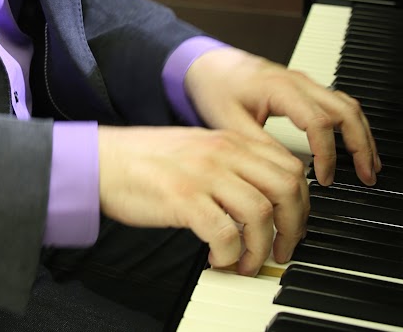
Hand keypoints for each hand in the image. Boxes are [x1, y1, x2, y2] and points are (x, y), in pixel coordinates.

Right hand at [97, 125, 308, 274]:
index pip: (288, 165)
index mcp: (227, 139)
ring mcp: (203, 174)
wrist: (101, 160)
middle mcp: (221, 152)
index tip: (292, 224)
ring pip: (261, 214)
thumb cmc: (143, 159)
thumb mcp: (196, 148)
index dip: (300, 201)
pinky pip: (226, 235)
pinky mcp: (183, 198)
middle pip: (286, 188)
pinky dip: (230, 256)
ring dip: (261, 249)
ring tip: (246, 263)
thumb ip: (230, 162)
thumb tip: (263, 194)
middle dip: (293, 227)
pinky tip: (218, 259)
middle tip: (281, 250)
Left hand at [183, 48, 380, 186]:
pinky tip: (355, 146)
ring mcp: (303, 83)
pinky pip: (338, 103)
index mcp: (280, 88)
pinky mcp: (303, 88)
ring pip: (347, 105)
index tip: (325, 179)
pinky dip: (352, 125)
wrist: (208, 65)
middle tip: (367, 176)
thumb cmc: (216, 88)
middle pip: (346, 110)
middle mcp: (298, 82)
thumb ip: (258, 145)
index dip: (328, 154)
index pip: (319, 122)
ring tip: (369, 167)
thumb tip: (287, 173)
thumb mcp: (229, 121)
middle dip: (361, 145)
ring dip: (362, 135)